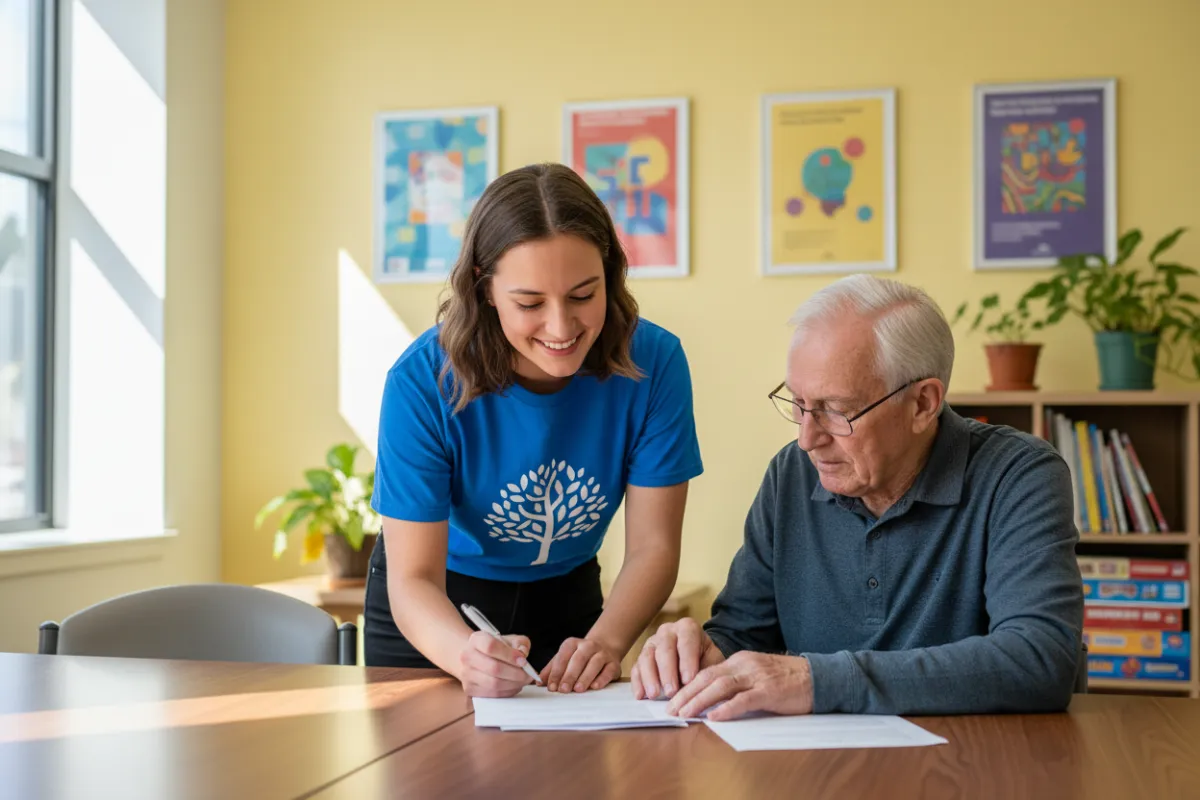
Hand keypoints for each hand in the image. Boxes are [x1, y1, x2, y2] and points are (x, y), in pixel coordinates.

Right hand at [459, 631, 533, 697]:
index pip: (491, 646)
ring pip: (494, 684)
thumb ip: (519, 643)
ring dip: (513, 684)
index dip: (509, 655)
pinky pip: (492, 694)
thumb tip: (523, 653)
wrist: (475, 657)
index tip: (523, 660)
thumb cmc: (495, 648)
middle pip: (494, 668)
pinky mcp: (469, 689)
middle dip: (516, 673)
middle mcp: (467, 656)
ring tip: (523, 681)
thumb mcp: (508, 639)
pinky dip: (507, 692)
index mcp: (476, 640)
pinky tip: (514, 686)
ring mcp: (466, 674)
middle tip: (528, 675)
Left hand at [539, 637, 621, 692]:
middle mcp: (588, 646)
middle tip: (563, 689)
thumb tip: (538, 682)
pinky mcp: (614, 663)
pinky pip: (608, 670)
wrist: (604, 648)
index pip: (562, 657)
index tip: (551, 686)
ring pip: (594, 663)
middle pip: (578, 659)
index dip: (556, 672)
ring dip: (585, 677)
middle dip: (570, 675)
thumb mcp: (563, 659)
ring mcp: (602, 653)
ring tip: (578, 689)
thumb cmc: (579, 657)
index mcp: (572, 644)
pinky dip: (602, 678)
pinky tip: (595, 686)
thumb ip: (551, 670)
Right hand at [630, 618, 725, 700]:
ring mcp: (652, 643)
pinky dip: (637, 682)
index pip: (686, 642)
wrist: (698, 658)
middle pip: (664, 649)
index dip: (687, 661)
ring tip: (655, 695)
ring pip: (647, 657)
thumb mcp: (713, 661)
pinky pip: (636, 668)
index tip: (688, 680)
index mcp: (687, 628)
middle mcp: (667, 631)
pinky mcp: (642, 657)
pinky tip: (640, 695)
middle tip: (671, 691)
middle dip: (667, 672)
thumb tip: (699, 688)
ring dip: (650, 677)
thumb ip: (707, 670)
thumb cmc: (706, 659)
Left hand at [665, 651, 813, 720]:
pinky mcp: (770, 691)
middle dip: (686, 694)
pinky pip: (744, 699)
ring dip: (699, 701)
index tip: (672, 700)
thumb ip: (736, 684)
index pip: (706, 672)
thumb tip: (712, 702)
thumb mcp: (757, 675)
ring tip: (684, 714)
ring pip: (720, 686)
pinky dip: (727, 708)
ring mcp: (757, 677)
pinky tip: (715, 717)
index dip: (686, 686)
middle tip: (670, 710)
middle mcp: (744, 665)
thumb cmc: (787, 680)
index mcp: (739, 661)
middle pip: (707, 677)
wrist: (819, 677)